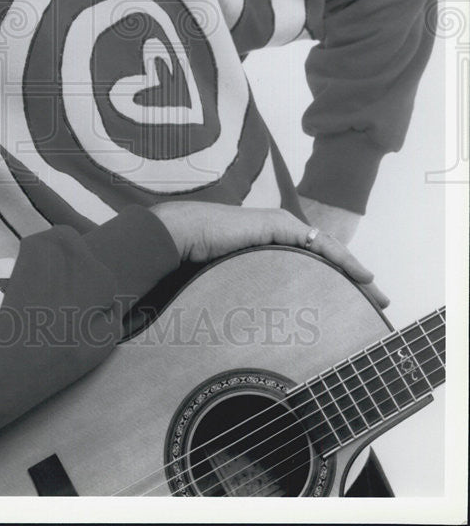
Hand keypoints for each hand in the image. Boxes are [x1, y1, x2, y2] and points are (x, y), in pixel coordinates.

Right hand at [150, 201, 388, 308]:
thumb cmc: (196, 264)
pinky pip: (320, 244)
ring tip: (377, 294)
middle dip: (355, 280)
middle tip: (379, 303)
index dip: (338, 282)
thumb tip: (255, 335)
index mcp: (269, 247)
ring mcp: (280, 226)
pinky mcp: (279, 224)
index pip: (313, 263)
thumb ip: (250, 295)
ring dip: (356, 272)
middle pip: (327, 257)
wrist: (180, 237)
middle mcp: (279, 233)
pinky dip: (344, 259)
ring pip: (329, 251)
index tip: (356, 306)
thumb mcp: (232, 284)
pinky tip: (362, 275)